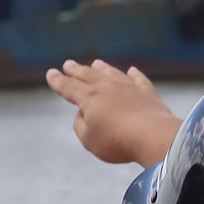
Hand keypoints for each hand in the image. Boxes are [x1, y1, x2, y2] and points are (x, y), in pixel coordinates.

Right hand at [45, 58, 182, 166]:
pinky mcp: (148, 94)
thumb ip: (80, 125)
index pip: (69, 87)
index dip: (58, 81)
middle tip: (68, 64)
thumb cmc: (117, 141)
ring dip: (102, 68)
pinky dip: (135, 75)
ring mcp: (129, 88)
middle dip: (76, 70)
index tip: (51, 74)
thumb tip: (83, 114)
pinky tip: (132, 71)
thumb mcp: (88, 139)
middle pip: (88, 75)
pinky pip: (139, 80)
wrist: (152, 135)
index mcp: (89, 98)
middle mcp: (107, 88)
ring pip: (112, 73)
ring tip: (96, 63)